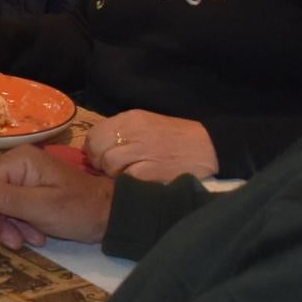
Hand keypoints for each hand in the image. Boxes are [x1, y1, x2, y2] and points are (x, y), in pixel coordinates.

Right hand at [0, 148, 114, 248]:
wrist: (110, 215)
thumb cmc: (80, 210)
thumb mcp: (42, 207)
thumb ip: (6, 198)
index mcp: (19, 161)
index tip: (0, 232)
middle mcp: (16, 163)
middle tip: (15, 241)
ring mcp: (22, 176)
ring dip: (9, 225)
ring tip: (30, 240)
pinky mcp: (28, 189)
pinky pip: (10, 206)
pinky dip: (18, 224)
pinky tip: (35, 235)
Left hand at [84, 110, 218, 181]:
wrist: (208, 147)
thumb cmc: (176, 137)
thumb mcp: (147, 124)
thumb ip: (122, 131)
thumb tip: (97, 147)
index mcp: (131, 118)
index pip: (96, 132)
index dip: (93, 147)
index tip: (99, 156)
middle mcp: (133, 131)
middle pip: (98, 147)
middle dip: (98, 161)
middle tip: (108, 169)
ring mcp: (142, 150)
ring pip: (108, 163)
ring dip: (111, 174)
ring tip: (123, 176)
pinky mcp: (151, 169)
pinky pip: (125, 178)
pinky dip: (125, 182)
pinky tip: (134, 182)